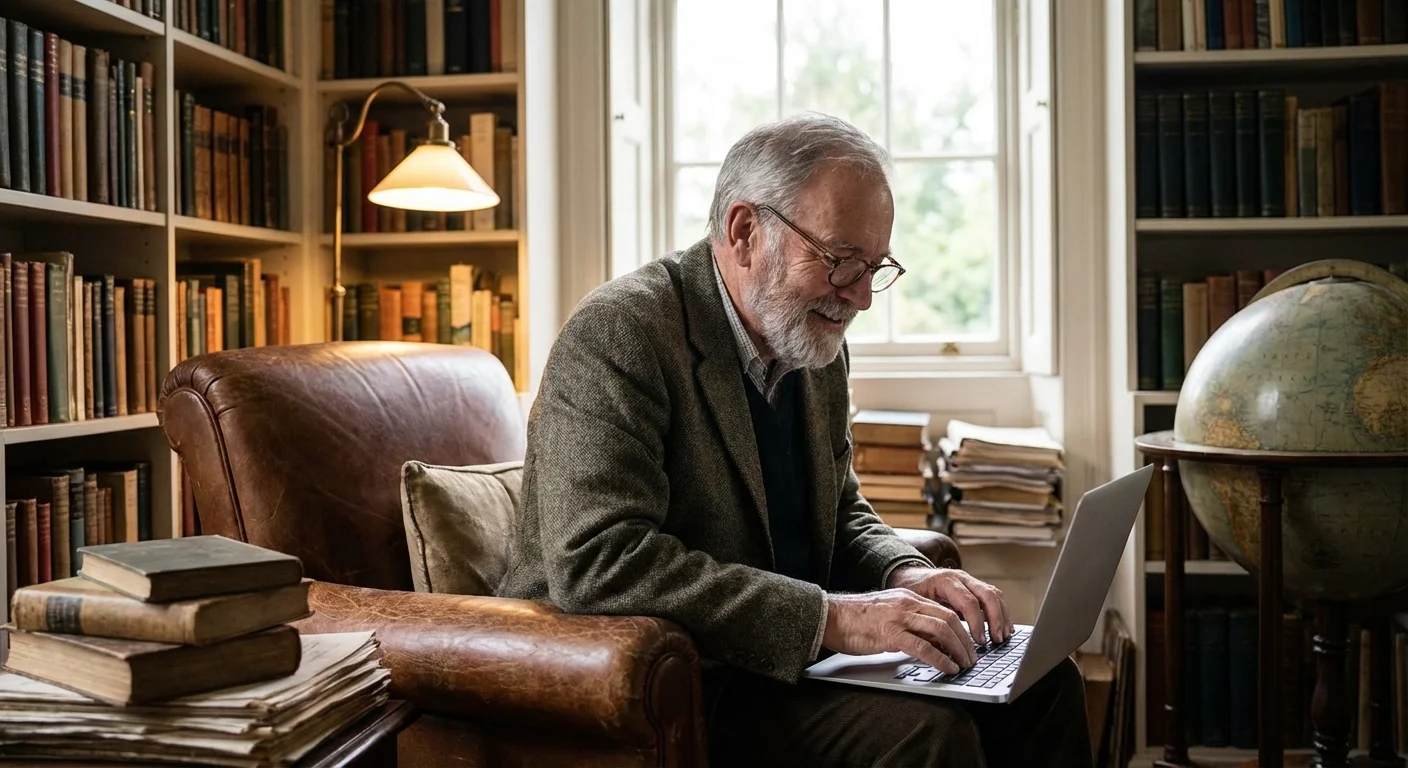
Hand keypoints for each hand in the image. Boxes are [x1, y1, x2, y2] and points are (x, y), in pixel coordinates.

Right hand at [821, 589, 978, 674]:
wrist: (830, 617)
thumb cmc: (856, 620)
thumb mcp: (889, 615)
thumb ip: (911, 623)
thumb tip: (933, 641)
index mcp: (909, 598)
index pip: (945, 610)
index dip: (962, 628)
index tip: (970, 645)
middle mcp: (907, 604)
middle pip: (949, 618)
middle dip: (966, 640)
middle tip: (973, 657)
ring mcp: (899, 617)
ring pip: (941, 629)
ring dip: (958, 649)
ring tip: (964, 664)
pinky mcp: (890, 634)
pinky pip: (922, 646)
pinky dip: (940, 659)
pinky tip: (947, 668)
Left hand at [887, 565, 1013, 646]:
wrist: (910, 575)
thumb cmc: (911, 591)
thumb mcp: (915, 604)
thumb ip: (931, 620)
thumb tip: (942, 645)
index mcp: (945, 581)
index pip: (968, 601)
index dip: (976, 622)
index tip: (979, 641)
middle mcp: (961, 578)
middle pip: (987, 595)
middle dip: (995, 619)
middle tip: (996, 639)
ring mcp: (969, 580)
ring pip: (994, 594)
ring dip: (1002, 616)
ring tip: (1003, 636)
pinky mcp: (974, 586)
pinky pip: (993, 596)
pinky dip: (1001, 611)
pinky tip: (1004, 627)